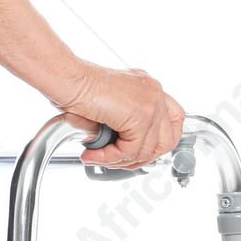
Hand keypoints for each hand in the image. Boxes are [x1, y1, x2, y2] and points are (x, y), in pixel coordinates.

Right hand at [58, 64, 185, 168]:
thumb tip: (124, 151)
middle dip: (142, 157)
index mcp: (148, 89)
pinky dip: (110, 158)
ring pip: (147, 150)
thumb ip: (123, 126)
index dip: (159, 142)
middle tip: (117, 160)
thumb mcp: (108, 108)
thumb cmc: (77, 88)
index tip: (139, 152)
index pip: (172, 120)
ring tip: (97, 157)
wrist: (67, 79)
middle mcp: (154, 93)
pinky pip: (130, 151)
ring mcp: (151, 103)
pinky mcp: (140, 115)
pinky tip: (94, 154)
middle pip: (168, 139)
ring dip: (120, 160)